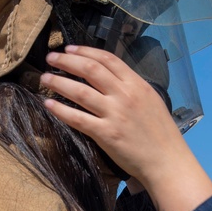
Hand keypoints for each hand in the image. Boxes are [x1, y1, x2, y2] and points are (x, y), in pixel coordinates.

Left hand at [41, 46, 211, 210]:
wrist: (166, 161)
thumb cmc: (161, 134)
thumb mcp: (151, 101)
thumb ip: (131, 88)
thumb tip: (110, 79)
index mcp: (137, 84)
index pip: (108, 59)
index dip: (85, 51)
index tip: (69, 49)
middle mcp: (125, 95)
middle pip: (90, 69)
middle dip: (67, 61)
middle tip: (51, 58)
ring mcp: (114, 114)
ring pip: (79, 91)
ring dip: (58, 82)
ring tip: (45, 78)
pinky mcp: (106, 134)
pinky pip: (78, 118)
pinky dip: (61, 110)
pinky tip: (49, 104)